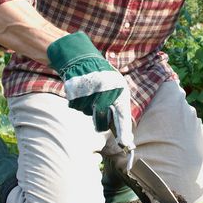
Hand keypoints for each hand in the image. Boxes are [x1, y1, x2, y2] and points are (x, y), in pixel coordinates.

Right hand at [47, 32, 135, 161]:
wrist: (80, 58)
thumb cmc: (101, 75)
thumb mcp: (115, 85)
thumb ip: (118, 104)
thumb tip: (123, 130)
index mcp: (119, 89)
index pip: (122, 114)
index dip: (124, 131)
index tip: (126, 144)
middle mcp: (105, 92)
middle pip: (101, 119)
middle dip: (98, 119)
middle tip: (96, 106)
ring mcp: (90, 92)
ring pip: (87, 113)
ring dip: (87, 107)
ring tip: (88, 91)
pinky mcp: (76, 93)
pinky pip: (77, 107)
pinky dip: (77, 102)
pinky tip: (80, 90)